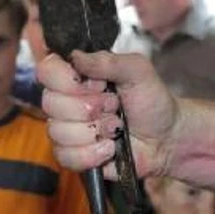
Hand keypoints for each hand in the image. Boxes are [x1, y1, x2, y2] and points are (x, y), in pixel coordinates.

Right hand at [38, 50, 177, 178]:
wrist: (167, 137)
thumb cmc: (151, 101)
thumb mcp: (137, 71)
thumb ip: (107, 61)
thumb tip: (75, 56)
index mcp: (76, 77)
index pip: (47, 71)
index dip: (68, 80)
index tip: (98, 84)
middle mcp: (66, 102)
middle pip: (51, 104)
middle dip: (90, 108)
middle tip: (115, 106)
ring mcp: (67, 130)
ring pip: (58, 132)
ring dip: (95, 131)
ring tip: (116, 128)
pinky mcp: (73, 156)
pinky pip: (66, 156)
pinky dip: (92, 154)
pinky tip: (110, 148)